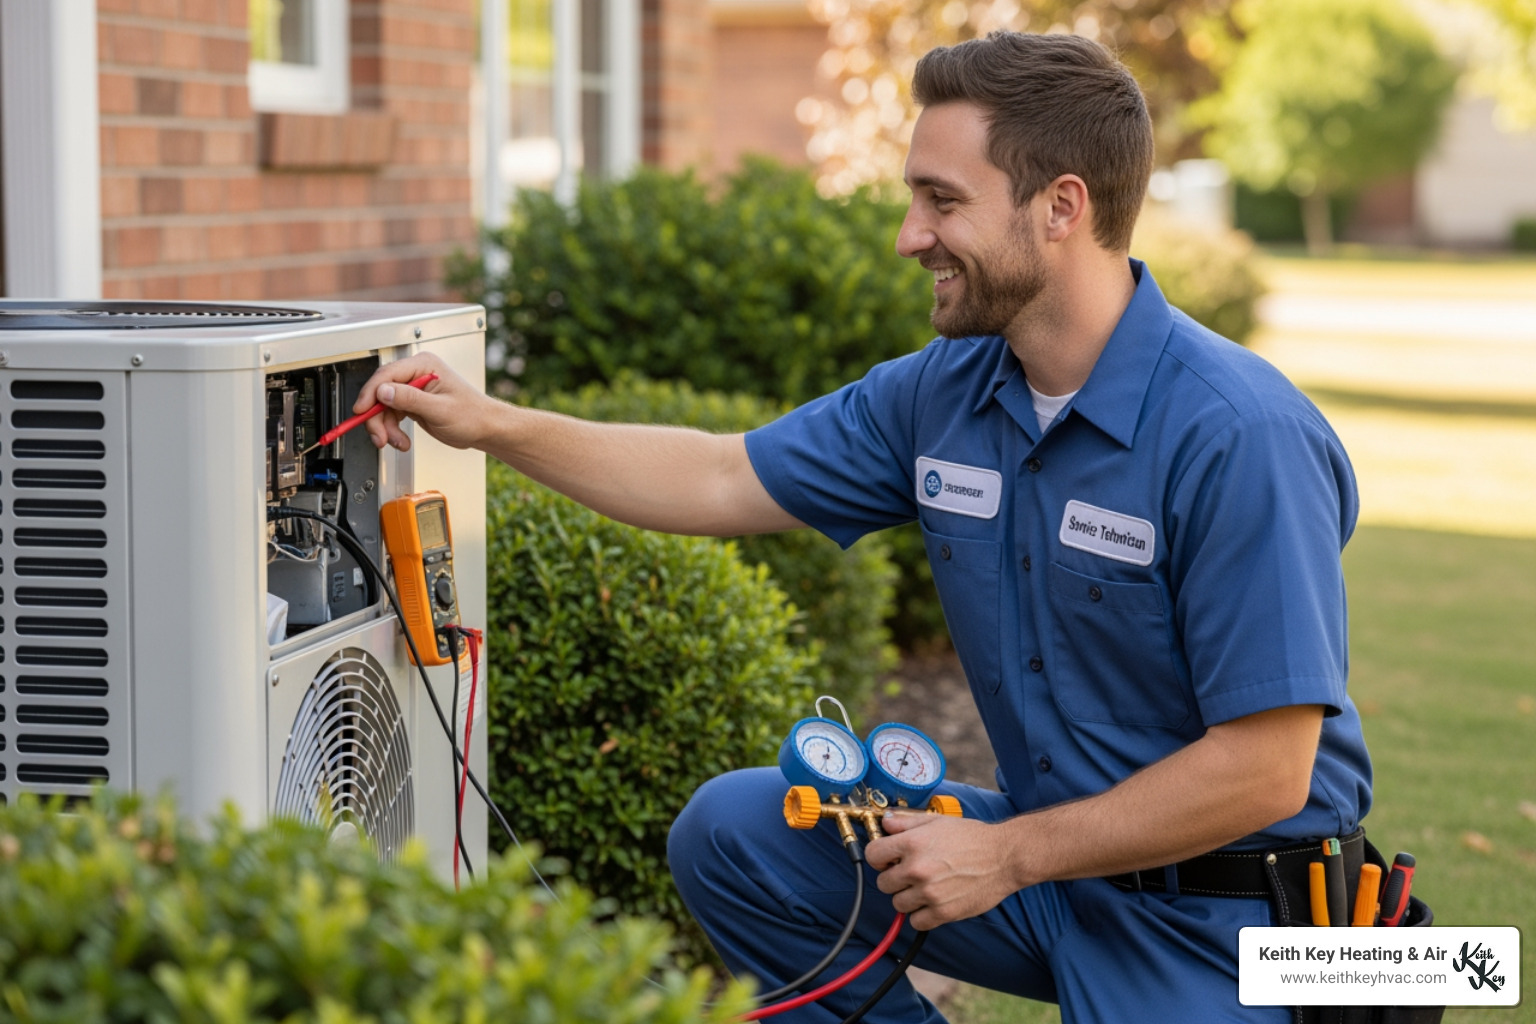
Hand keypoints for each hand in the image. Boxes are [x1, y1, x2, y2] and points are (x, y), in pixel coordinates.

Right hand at [353, 353, 492, 451]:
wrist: (484, 429)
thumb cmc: (472, 415)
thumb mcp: (439, 409)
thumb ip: (410, 399)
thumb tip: (384, 391)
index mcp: (424, 366)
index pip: (387, 375)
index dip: (371, 393)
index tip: (361, 410)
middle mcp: (416, 374)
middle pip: (381, 392)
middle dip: (377, 417)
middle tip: (379, 437)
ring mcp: (413, 389)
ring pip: (383, 407)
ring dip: (385, 428)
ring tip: (397, 442)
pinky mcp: (412, 403)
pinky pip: (391, 415)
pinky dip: (392, 430)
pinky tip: (401, 441)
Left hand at [864, 812, 1020, 930]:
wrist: (1004, 857)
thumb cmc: (971, 837)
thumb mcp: (936, 821)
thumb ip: (905, 822)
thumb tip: (884, 822)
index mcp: (913, 843)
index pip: (873, 855)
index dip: (879, 857)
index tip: (888, 859)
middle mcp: (918, 869)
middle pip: (884, 883)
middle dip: (894, 878)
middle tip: (910, 873)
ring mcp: (930, 893)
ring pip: (898, 904)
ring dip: (908, 897)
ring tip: (924, 887)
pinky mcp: (943, 912)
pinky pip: (916, 922)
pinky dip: (921, 915)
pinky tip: (932, 902)